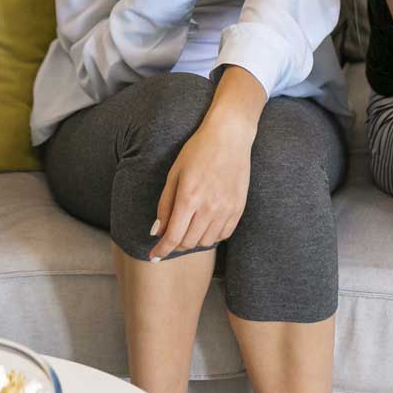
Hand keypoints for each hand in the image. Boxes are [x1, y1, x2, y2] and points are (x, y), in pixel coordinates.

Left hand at [149, 114, 253, 260]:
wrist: (229, 137)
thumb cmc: (197, 151)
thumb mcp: (174, 174)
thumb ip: (165, 205)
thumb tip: (157, 231)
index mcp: (189, 197)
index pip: (173, 237)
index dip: (161, 250)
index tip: (154, 256)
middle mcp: (209, 207)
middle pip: (189, 242)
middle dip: (175, 244)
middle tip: (170, 235)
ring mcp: (226, 209)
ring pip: (206, 242)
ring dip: (193, 240)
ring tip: (188, 226)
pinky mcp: (239, 208)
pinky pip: (223, 235)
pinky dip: (212, 235)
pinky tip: (205, 224)